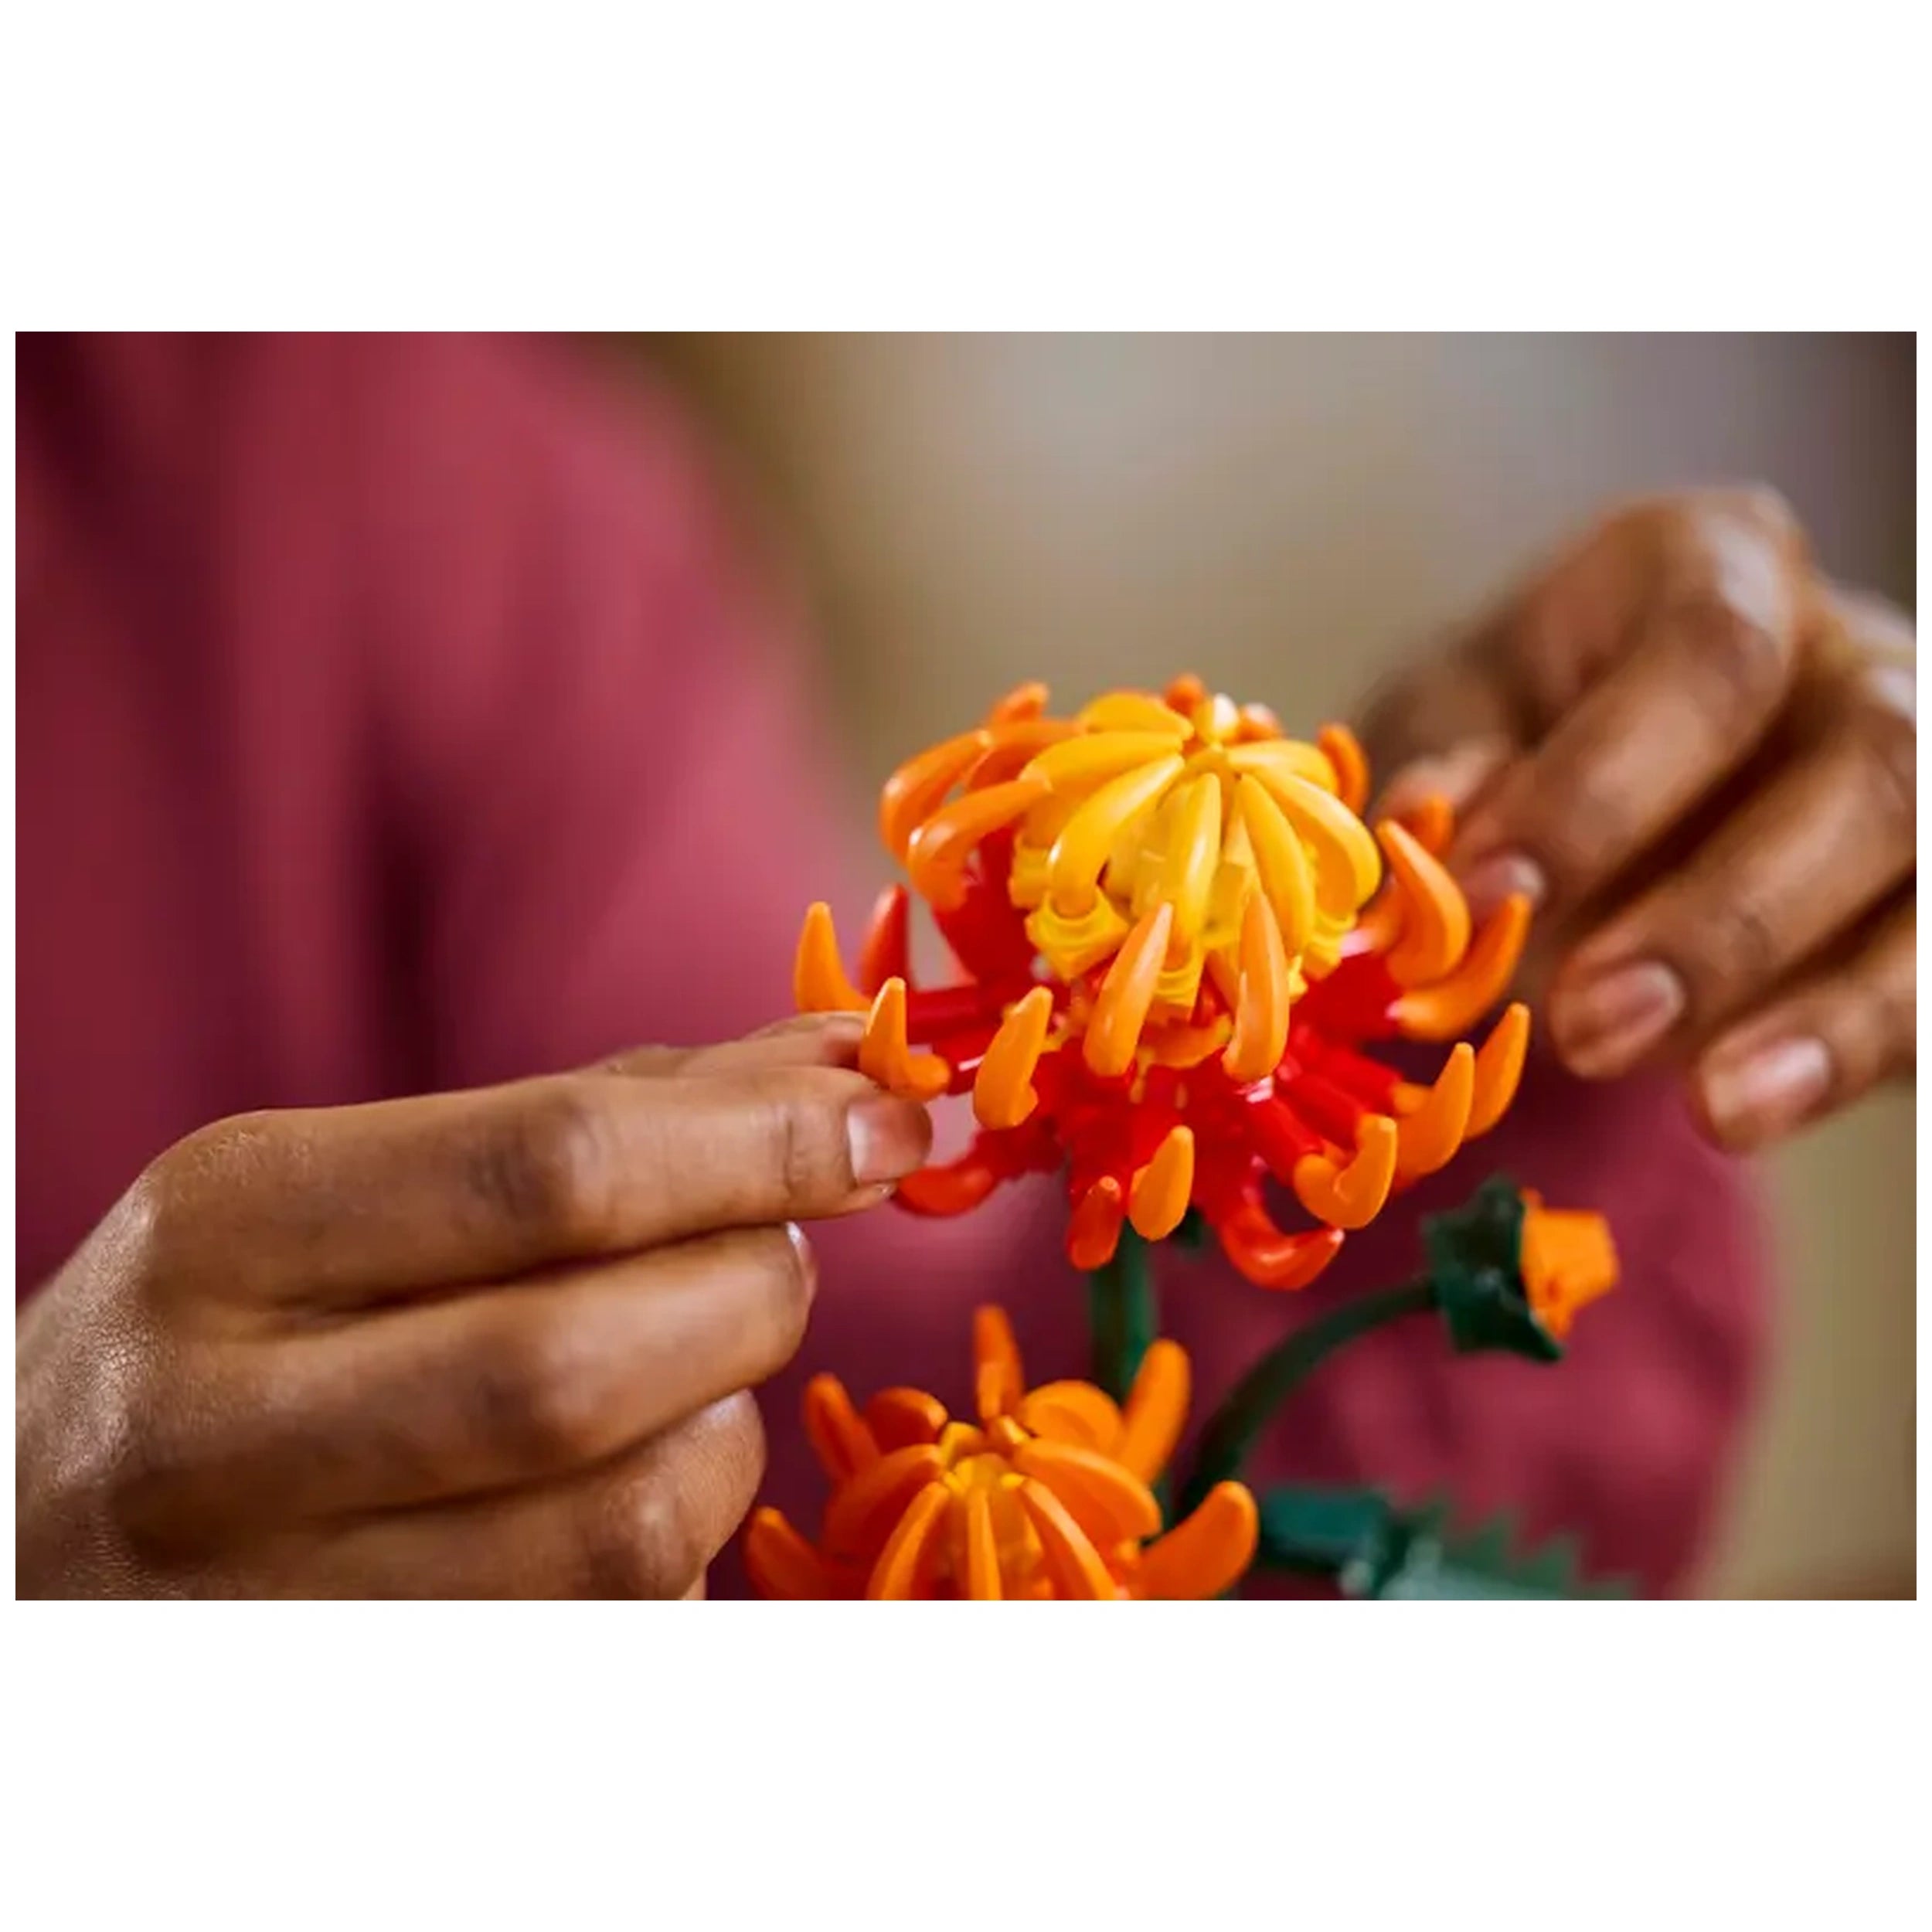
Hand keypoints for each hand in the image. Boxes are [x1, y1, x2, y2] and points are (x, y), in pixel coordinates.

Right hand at [15, 1015, 928, 1597]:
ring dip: (725, 1432)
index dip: (759, 1145)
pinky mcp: (365, 1707)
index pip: (548, 1168)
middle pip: (594, 1359)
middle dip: (755, 1288)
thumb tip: (841, 1060)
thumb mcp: (354, 1185)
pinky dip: (674, 1543)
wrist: (34, 1535)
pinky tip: (617, 1486)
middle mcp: (221, 1426)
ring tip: (675, 1379)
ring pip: (632, 1524)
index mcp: (230, 1226)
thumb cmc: (238, 1326)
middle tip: (777, 1251)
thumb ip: (606, 1115)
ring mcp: (275, 1604)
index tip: (886, 1119)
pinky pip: (616, 1629)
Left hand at [1362, 488, 1914, 1151]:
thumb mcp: (1448, 721)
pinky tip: (1756, 1109)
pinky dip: (1860, 1050)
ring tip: (1715, 1108)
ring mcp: (1930, 778)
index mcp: (1716, 569)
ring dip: (1835, 1009)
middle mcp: (1854, 657)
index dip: (1605, 784)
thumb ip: (1446, 761)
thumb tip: (1429, 818)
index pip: (1708, 653)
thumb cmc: (1508, 733)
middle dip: (1728, 916)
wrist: (1586, 800)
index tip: (1491, 894)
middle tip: (1590, 1026)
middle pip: (1871, 764)